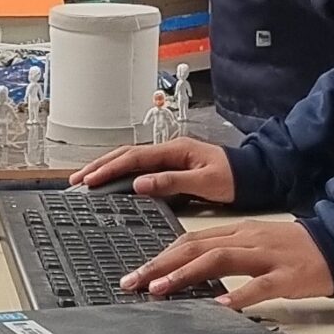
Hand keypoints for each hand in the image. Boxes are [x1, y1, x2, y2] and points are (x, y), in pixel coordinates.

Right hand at [71, 137, 235, 203]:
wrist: (256, 173)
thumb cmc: (236, 177)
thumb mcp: (205, 181)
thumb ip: (172, 182)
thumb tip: (140, 183)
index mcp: (176, 150)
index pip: (133, 158)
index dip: (109, 169)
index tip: (90, 179)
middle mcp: (170, 150)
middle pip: (126, 155)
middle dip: (99, 166)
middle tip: (77, 179)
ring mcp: (171, 157)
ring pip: (131, 160)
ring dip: (107, 168)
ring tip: (87, 179)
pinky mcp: (174, 167)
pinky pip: (141, 167)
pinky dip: (122, 173)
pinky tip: (113, 181)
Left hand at [123, 218, 333, 311]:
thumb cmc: (297, 249)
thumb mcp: (256, 243)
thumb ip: (225, 253)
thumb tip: (191, 269)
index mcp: (238, 232)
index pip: (190, 239)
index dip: (160, 256)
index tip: (137, 273)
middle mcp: (247, 239)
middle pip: (196, 247)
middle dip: (160, 265)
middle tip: (134, 283)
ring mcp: (266, 256)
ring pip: (220, 259)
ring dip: (186, 275)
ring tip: (162, 290)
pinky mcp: (287, 275)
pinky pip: (260, 285)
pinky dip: (239, 295)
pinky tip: (221, 306)